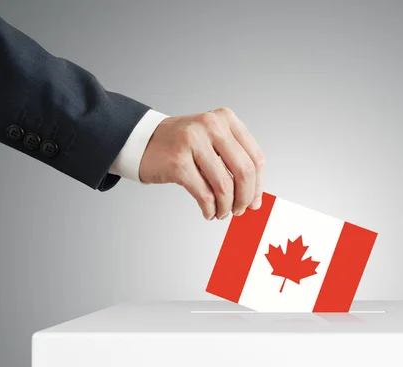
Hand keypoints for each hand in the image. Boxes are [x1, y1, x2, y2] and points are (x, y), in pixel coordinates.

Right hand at [139, 108, 264, 219]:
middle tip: (239, 210)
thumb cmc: (181, 145)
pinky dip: (209, 208)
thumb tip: (254, 198)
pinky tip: (208, 212)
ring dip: (225, 206)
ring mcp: (193, 141)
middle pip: (244, 171)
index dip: (258, 185)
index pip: (255, 157)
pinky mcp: (178, 161)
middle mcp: (211, 125)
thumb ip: (234, 163)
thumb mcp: (213, 142)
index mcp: (226, 119)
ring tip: (221, 212)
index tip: (254, 201)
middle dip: (244, 198)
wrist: (143, 141)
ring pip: (224, 186)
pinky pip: (204, 194)